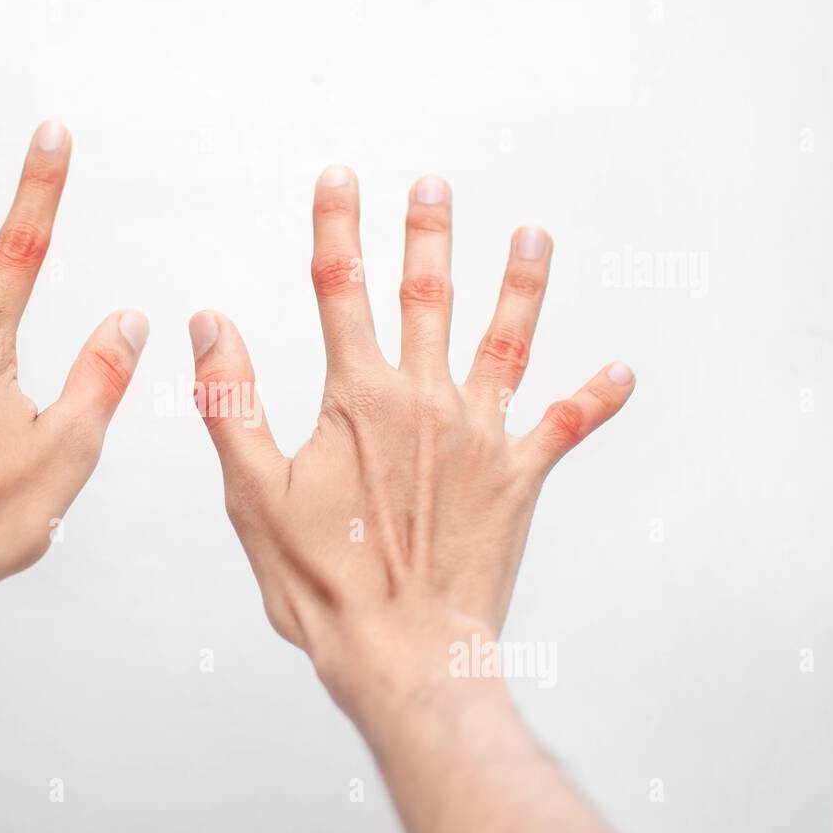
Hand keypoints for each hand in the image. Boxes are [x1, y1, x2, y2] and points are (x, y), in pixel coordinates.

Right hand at [188, 165, 633, 723]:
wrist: (404, 652)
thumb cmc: (323, 583)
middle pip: (428, 296)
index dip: (336, 227)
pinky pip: (565, 428)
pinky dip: (595, 399)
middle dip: (428, 235)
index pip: (339, 289)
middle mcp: (426, 402)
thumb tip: (210, 324)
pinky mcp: (518, 480)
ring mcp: (480, 438)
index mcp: (359, 399)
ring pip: (506, 342)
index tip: (338, 179)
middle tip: (434, 185)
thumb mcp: (253, 492)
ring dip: (520, 285)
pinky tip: (622, 372)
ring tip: (533, 236)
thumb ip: (233, 400)